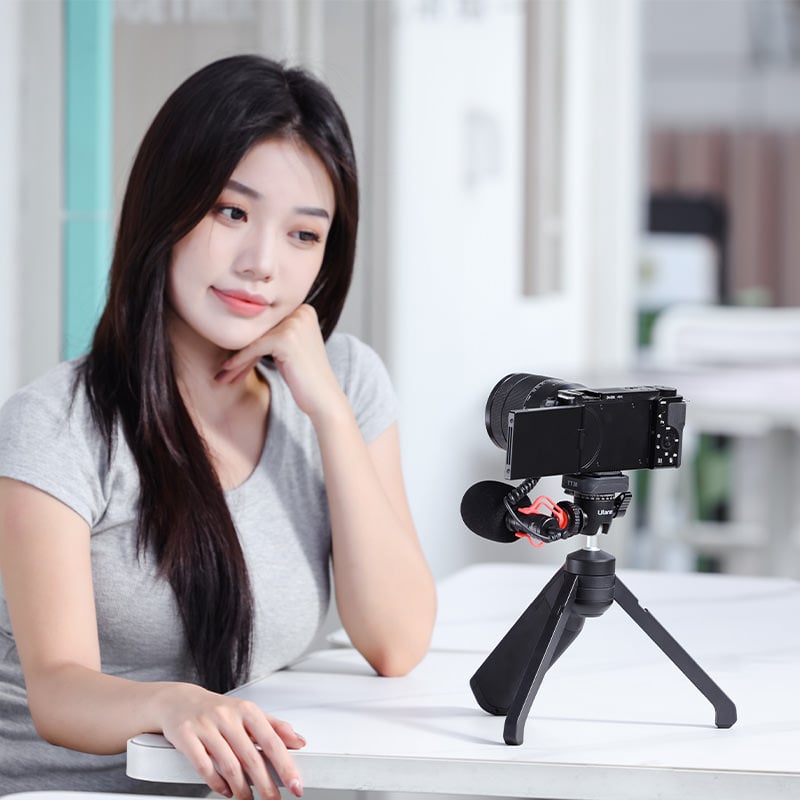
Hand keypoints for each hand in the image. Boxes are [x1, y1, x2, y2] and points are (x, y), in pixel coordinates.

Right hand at [157, 683, 304, 799]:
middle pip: (251, 757)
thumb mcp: (248, 713)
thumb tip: (299, 741)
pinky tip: (225, 791)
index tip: (295, 785)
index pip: (272, 741)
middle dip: (265, 785)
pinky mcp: (186, 736)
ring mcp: (206, 726)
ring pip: (228, 765)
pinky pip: (203, 766)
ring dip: (241, 789)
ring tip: (248, 799)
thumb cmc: (217, 709)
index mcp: (247, 710)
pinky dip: (217, 783)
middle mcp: (228, 716)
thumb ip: (274, 727)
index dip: (285, 766)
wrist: (179, 700)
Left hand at [217, 304, 346, 421]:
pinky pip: (255, 348)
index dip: (248, 343)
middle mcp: (301, 310)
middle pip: (260, 331)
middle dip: (240, 352)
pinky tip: (227, 370)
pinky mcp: (286, 337)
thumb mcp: (289, 347)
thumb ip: (272, 332)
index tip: (230, 361)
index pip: (267, 324)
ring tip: (223, 375)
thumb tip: (236, 326)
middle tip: (224, 369)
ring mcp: (295, 323)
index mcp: (303, 308)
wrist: (323, 397)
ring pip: (255, 339)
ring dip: (237, 359)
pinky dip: (240, 360)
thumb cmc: (304, 376)